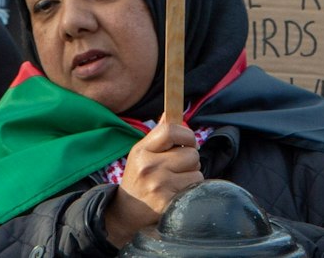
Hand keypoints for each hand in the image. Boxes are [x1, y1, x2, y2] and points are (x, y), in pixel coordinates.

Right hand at [103, 116, 202, 248]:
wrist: (126, 211)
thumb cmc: (138, 177)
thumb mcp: (141, 153)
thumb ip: (158, 134)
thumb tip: (171, 112)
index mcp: (142, 151)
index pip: (170, 130)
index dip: (186, 134)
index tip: (188, 141)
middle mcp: (149, 167)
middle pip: (191, 154)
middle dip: (191, 160)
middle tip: (180, 167)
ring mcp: (159, 186)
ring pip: (197, 173)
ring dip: (192, 176)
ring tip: (178, 180)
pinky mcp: (168, 203)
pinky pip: (194, 189)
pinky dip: (191, 190)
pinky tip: (178, 192)